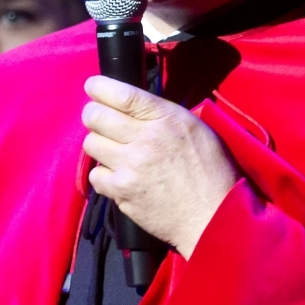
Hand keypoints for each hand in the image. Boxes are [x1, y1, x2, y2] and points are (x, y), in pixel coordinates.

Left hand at [82, 76, 239, 257]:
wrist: (214, 217)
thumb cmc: (212, 172)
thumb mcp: (197, 129)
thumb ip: (164, 115)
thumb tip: (133, 107)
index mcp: (166, 119)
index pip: (121, 94)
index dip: (99, 87)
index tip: (93, 87)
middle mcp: (144, 139)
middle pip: (95, 116)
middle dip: (94, 114)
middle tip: (100, 120)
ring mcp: (130, 167)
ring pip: (91, 143)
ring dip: (100, 144)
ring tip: (114, 151)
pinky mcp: (121, 192)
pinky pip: (95, 174)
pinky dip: (105, 175)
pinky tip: (120, 176)